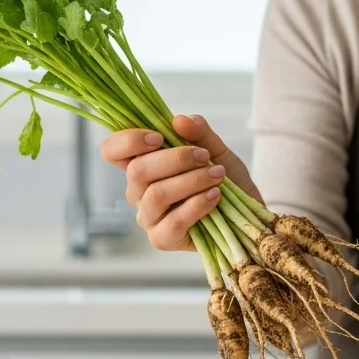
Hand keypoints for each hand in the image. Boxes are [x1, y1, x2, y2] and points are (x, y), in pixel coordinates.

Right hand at [99, 115, 259, 250]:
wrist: (246, 212)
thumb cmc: (222, 178)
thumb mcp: (215, 148)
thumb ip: (198, 132)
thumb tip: (178, 120)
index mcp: (142, 164)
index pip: (112, 150)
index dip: (128, 141)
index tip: (158, 137)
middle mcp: (137, 191)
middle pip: (137, 170)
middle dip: (175, 159)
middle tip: (204, 156)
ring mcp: (148, 217)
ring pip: (156, 194)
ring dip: (191, 180)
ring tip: (217, 175)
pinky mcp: (163, 239)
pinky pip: (173, 221)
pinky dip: (197, 204)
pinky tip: (215, 196)